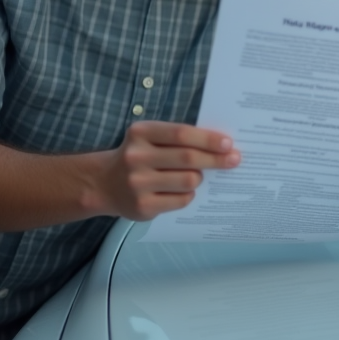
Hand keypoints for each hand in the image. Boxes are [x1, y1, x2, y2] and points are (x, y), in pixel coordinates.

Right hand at [95, 121, 240, 220]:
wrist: (105, 183)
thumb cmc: (138, 156)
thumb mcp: (149, 138)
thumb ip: (177, 139)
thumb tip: (220, 146)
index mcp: (140, 133)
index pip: (181, 134)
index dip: (207, 139)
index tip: (228, 143)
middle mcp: (136, 157)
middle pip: (188, 158)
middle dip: (215, 159)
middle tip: (234, 160)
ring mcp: (138, 184)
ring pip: (188, 181)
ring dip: (199, 178)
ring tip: (196, 176)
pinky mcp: (143, 206)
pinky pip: (181, 200)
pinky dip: (188, 195)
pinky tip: (182, 191)